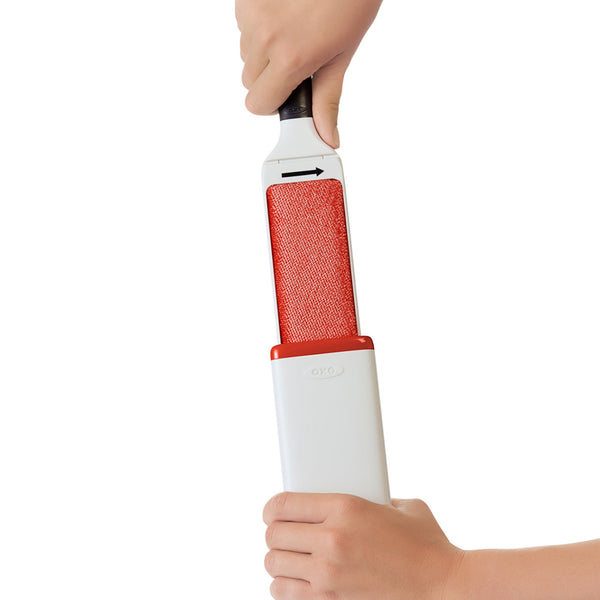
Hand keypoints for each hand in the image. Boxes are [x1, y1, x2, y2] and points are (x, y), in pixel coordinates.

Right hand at [235, 0, 381, 147]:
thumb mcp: (343, 55)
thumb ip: (327, 100)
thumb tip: (325, 136)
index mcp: (291, 57)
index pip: (257, 104)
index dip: (273, 103)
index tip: (287, 93)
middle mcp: (265, 35)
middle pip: (249, 81)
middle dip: (270, 77)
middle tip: (296, 57)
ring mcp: (252, 12)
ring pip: (245, 52)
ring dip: (263, 49)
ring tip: (293, 29)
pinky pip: (242, 23)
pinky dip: (258, 24)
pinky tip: (283, 12)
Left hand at [263, 492, 464, 599]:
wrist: (445, 588)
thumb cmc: (427, 545)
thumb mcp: (402, 507)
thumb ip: (375, 497)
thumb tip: (363, 496)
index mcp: (345, 508)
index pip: (283, 504)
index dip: (272, 507)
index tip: (273, 511)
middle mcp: (332, 540)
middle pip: (273, 535)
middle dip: (275, 534)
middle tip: (285, 534)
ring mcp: (329, 575)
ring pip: (274, 565)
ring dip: (278, 561)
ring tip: (290, 558)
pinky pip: (285, 594)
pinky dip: (285, 587)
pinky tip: (296, 581)